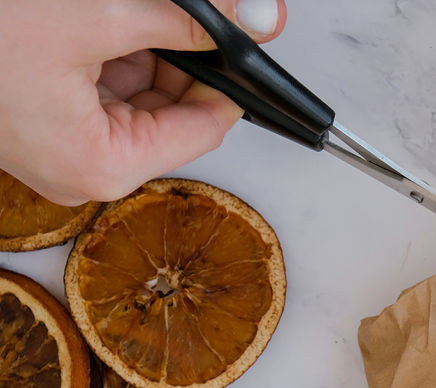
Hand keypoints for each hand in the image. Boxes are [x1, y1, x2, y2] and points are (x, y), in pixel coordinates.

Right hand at [0, 0, 285, 204]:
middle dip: (180, 57)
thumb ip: (176, 26)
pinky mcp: (34, 119)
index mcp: (101, 164)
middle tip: (188, 14)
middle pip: (167, 112)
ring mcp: (55, 146)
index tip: (245, 44)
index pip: (203, 130)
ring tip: (119, 13)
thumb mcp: (95, 16)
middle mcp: (79, 168)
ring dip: (139, 46)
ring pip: (131, 92)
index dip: (229, 82)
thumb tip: (236, 26)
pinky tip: (92, 18)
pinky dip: (104, 47)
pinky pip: (92, 84)